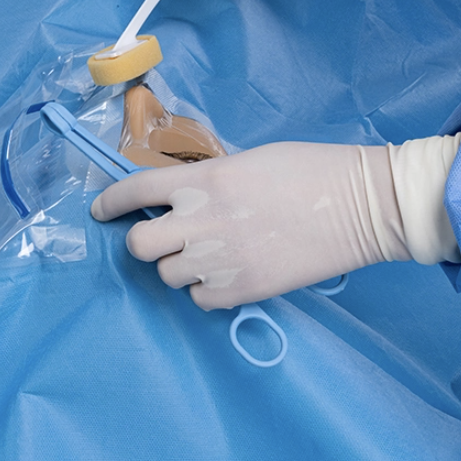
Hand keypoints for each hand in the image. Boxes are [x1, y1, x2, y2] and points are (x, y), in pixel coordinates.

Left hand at [91, 137, 460, 310]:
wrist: (359, 206)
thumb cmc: (310, 171)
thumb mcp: (248, 162)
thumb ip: (208, 182)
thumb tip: (186, 201)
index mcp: (202, 180)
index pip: (133, 191)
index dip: (109, 203)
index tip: (100, 213)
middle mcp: (200, 220)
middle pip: (139, 246)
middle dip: (145, 244)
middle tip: (166, 240)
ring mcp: (219, 259)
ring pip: (167, 276)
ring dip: (179, 267)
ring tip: (209, 257)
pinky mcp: (241, 290)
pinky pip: (199, 299)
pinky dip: (206, 290)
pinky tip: (228, 276)